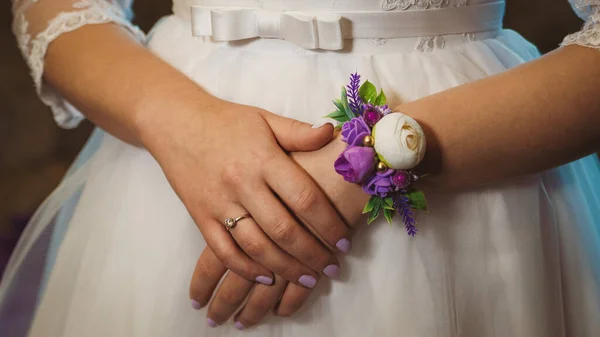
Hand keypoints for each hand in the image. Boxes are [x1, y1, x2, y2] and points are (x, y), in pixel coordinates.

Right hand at [141, 98, 351, 286]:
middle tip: (332, 267)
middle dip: (312, 253)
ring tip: (308, 279)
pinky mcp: (200, 216)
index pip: (304, 197)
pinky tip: (267, 278)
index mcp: (263, 158)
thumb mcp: (265, 119)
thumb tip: (332, 135)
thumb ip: (299, 132)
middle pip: (283, 229)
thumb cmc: (226, 121)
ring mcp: (219, 203)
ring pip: (256, 246)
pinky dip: (246, 269)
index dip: (328, 223)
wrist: (175, 121)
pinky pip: (224, 251)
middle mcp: (242, 183)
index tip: (345, 239)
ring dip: (285, 267)